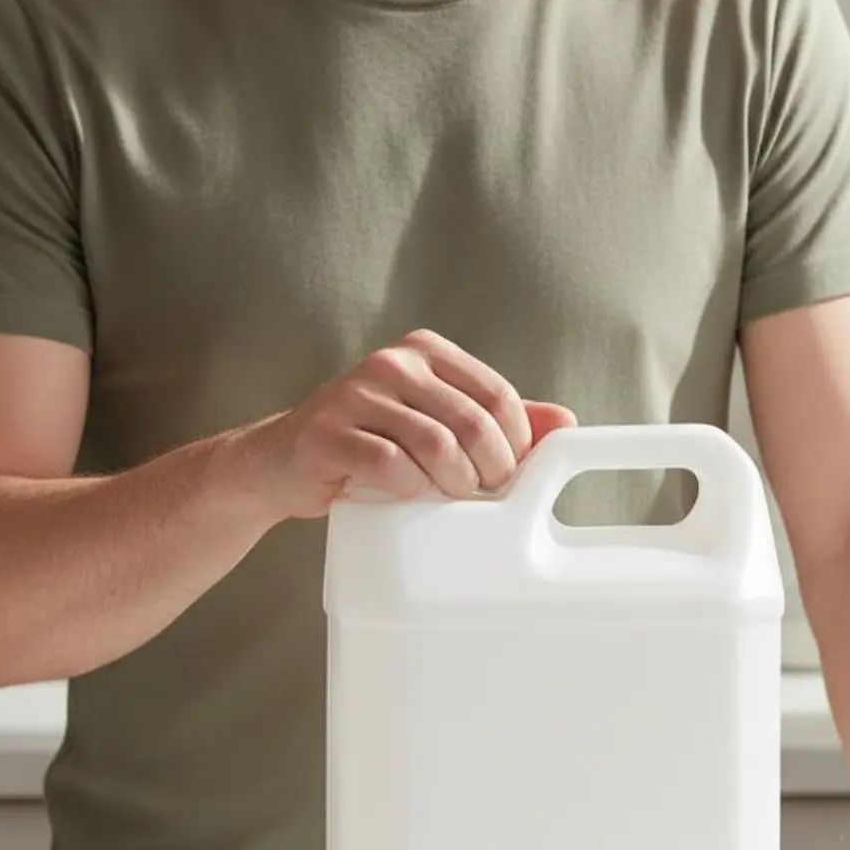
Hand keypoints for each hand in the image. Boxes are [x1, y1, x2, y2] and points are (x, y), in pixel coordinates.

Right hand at [256, 329, 576, 519]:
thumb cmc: (369, 444)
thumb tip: (566, 424)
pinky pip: (389, 464)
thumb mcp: (434, 422)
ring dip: (454, 483)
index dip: (515, 442)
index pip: (496, 394)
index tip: (508, 473)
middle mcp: (391, 363)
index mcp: (424, 351)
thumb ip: (494, 420)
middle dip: (491, 469)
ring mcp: (355, 394)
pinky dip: (410, 488)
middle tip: (483, 494)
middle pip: (471, 421)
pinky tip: (408, 495)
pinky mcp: (327, 432)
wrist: (283, 462)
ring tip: (448, 497)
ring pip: (435, 444)